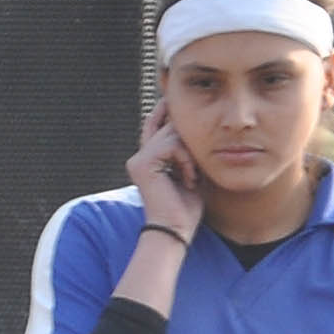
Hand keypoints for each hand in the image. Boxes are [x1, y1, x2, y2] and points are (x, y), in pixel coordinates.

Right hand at [126, 107, 202, 235]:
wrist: (175, 231)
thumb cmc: (186, 209)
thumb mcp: (191, 171)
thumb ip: (188, 149)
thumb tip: (195, 125)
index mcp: (148, 159)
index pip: (155, 124)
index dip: (166, 110)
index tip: (178, 102)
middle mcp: (139, 157)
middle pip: (169, 125)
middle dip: (189, 139)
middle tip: (194, 170)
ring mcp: (138, 159)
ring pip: (172, 133)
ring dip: (190, 154)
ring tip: (192, 178)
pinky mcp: (142, 163)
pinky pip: (172, 145)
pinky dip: (186, 161)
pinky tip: (188, 180)